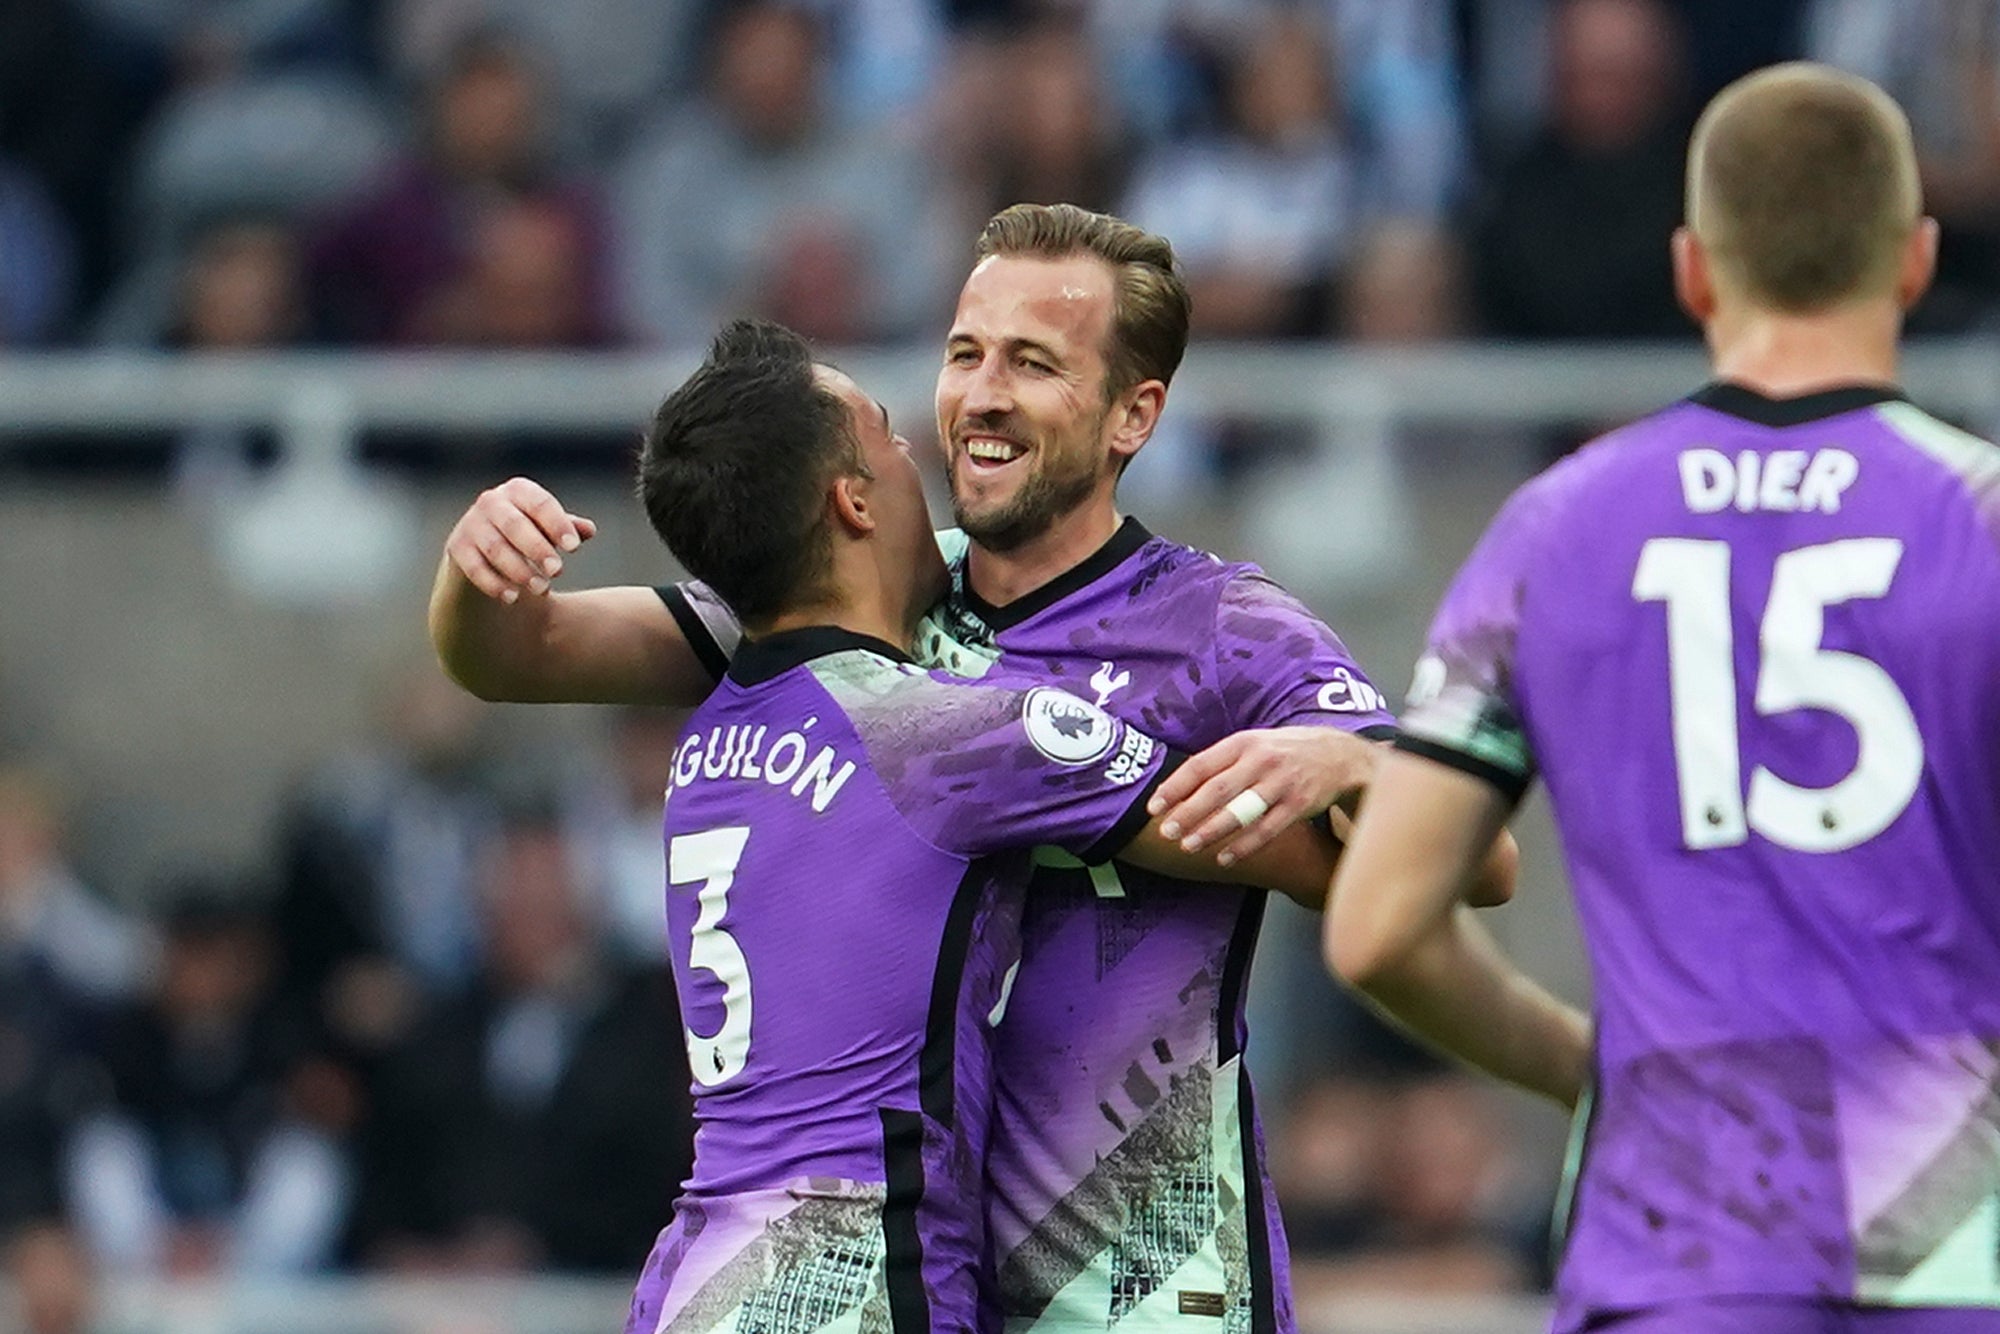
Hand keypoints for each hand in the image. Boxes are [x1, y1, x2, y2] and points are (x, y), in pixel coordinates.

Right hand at [443, 477, 597, 603]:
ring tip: (543, 589)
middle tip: (557, 572)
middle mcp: (492, 501)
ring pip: (496, 548)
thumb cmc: (528, 535)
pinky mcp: (457, 548)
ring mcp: (471, 524)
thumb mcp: (548, 528)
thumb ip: (568, 528)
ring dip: (520, 570)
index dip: (558, 525)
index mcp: (519, 491)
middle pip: (515, 525)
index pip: (540, 504)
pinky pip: (475, 568)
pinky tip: (513, 599)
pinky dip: (494, 584)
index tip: (574, 548)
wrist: (486, 554)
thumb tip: (589, 530)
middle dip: (538, 549)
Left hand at [1148, 727, 1382, 863]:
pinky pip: (1267, 829)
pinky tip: (1224, 856)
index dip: (1175, 787)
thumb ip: (1221, 762)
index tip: (1154, 806)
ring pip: (1241, 811)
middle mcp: (1261, 760)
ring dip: (1212, 831)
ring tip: (1189, 846)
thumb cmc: (1284, 751)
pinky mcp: (1299, 804)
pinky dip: (1244, 846)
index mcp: (1243, 743)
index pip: (1200, 765)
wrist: (1340, 755)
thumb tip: (1178, 787)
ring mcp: (1282, 783)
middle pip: (1217, 790)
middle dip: (1187, 813)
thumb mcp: (1253, 744)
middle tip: (1166, 831)